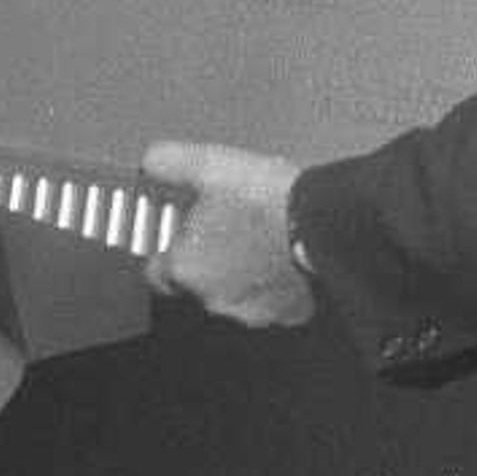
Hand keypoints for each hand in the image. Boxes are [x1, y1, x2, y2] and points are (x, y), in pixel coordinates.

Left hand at [138, 140, 315, 327]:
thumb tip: (151, 162)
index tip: (179, 233)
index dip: (167, 251)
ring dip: (245, 271)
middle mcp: (215, 297)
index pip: (157, 273)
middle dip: (211, 258)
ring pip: (239, 292)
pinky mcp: (291, 313)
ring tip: (262, 235)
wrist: (324, 223)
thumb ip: (168, 163)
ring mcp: (255, 309)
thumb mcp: (208, 164)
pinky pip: (277, 301)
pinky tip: (287, 255)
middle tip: (229, 225)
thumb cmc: (266, 200)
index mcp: (186, 268)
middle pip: (201, 283)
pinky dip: (278, 282)